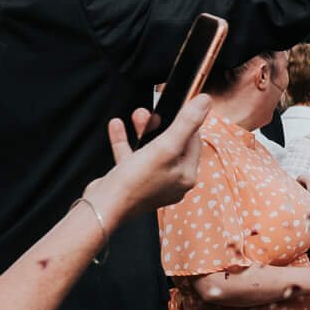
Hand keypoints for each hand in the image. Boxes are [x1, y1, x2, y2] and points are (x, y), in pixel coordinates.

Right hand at [91, 95, 209, 219]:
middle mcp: (171, 181)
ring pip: (151, 149)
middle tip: (154, 110)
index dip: (187, 122)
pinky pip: (131, 156)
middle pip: (172, 145)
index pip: (194, 142)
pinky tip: (117, 125)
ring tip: (138, 114)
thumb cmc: (135, 182)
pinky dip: (125, 140)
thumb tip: (206, 102)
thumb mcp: (165, 147)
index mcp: (186, 176)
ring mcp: (151, 183)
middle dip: (162, 124)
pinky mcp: (131, 182)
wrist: (103, 207)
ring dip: (144, 130)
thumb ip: (186, 123)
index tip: (180, 106)